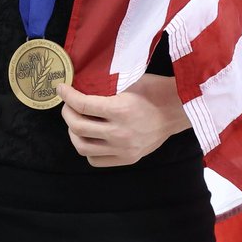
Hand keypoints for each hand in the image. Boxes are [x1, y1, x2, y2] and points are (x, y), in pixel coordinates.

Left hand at [58, 74, 190, 166]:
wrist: (181, 110)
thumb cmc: (157, 91)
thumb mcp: (131, 81)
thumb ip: (106, 87)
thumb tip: (80, 84)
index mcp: (121, 110)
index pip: (82, 105)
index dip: (67, 96)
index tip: (61, 89)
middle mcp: (120, 132)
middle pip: (78, 127)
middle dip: (67, 113)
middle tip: (67, 105)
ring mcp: (123, 149)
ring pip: (83, 147)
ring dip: (73, 133)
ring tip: (76, 122)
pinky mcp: (127, 158)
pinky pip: (96, 160)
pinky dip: (87, 149)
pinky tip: (90, 137)